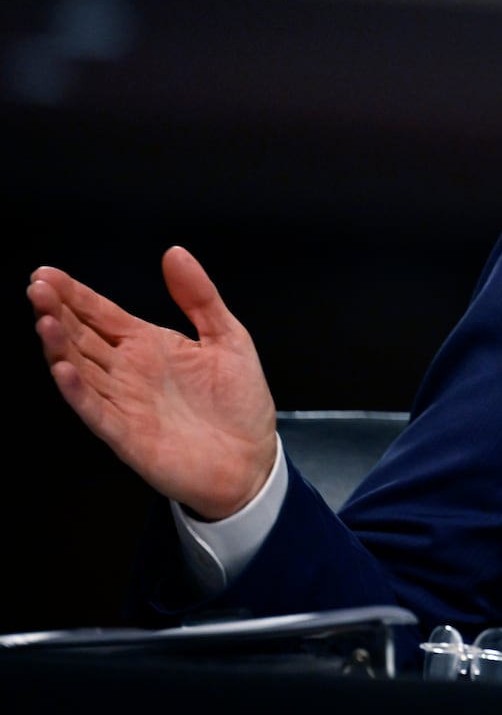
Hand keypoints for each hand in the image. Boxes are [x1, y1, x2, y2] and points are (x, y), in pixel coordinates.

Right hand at [28, 247, 277, 520]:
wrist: (252, 462)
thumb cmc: (239, 403)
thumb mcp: (229, 338)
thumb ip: (199, 297)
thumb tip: (174, 252)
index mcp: (149, 344)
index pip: (101, 313)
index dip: (76, 294)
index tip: (47, 273)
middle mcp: (128, 371)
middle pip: (82, 336)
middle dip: (58, 311)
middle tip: (37, 287)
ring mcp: (123, 402)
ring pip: (80, 368)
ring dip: (59, 345)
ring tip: (44, 319)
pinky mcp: (126, 434)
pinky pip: (95, 409)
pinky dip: (77, 390)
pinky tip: (63, 368)